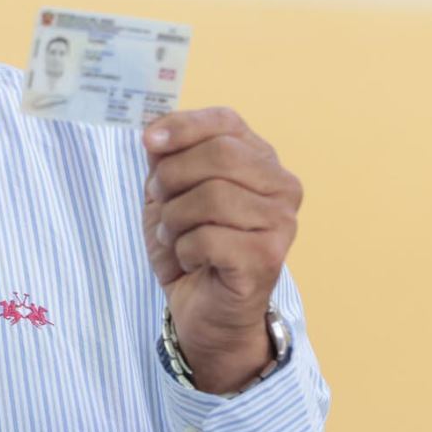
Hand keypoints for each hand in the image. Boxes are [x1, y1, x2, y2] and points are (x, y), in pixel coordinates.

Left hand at [142, 107, 301, 391]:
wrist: (203, 310)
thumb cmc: (191, 247)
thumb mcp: (170, 193)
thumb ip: (167, 157)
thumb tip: (155, 130)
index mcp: (261, 160)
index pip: (226, 121)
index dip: (184, 126)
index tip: (149, 141)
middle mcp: (282, 186)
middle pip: (219, 155)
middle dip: (173, 177)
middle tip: (160, 201)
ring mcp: (281, 222)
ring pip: (212, 197)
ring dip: (175, 219)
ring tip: (175, 236)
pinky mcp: (268, 257)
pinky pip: (209, 238)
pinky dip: (185, 250)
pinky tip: (192, 260)